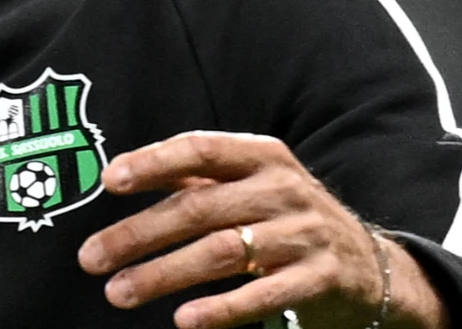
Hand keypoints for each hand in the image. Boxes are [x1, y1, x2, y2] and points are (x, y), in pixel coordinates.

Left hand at [77, 131, 446, 328]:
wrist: (370, 265)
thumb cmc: (288, 218)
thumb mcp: (252, 184)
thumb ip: (197, 177)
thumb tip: (119, 175)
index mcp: (263, 156)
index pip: (201, 149)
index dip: (154, 162)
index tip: (109, 181)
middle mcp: (284, 189)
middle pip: (200, 208)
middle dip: (139, 233)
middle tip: (91, 257)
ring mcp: (304, 235)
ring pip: (222, 252)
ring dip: (163, 274)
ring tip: (119, 292)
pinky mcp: (319, 280)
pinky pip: (263, 296)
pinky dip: (221, 309)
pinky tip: (184, 320)